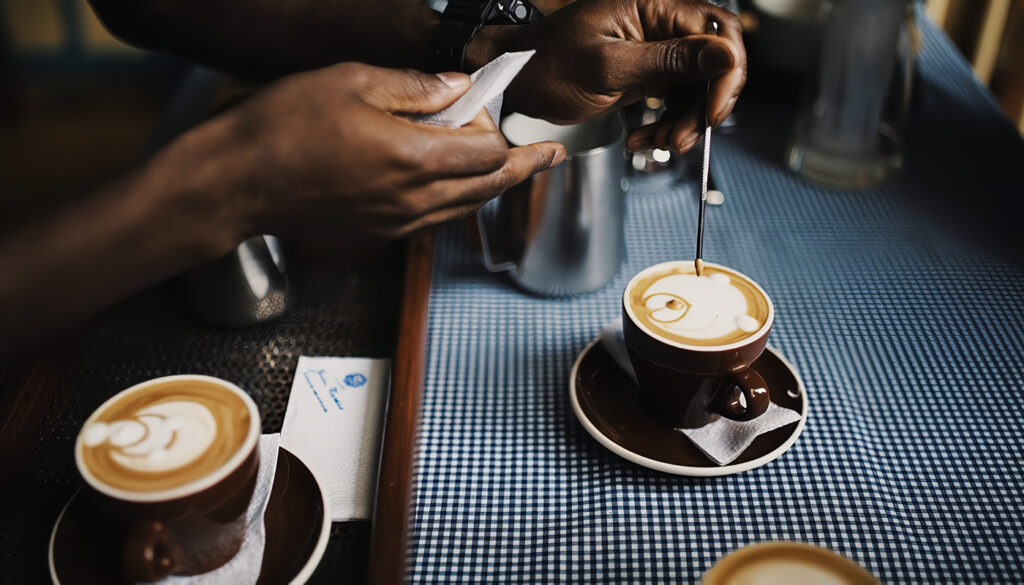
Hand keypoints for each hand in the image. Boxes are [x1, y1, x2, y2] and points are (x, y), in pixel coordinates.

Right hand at [227, 62, 565, 244]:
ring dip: (492, 187)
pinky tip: (452, 187)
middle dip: (524, 167)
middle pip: (489, 186)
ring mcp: (397, 225)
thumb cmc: (284, 127)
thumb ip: (413, 86)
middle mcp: (414, 200)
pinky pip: (434, 222)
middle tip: (551, 156)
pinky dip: (456, 202)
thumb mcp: (350, 81)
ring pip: (466, 209)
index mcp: (413, 158)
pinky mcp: (378, 238)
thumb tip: (457, 87)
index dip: (492, 123)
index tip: (481, 103)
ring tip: (512, 170)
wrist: (237, 184)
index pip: (486, 148)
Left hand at [469, 0, 745, 153]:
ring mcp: (654, 51)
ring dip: (684, 123)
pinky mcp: (647, 75)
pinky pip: (674, 101)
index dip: (725, 72)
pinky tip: (645, 139)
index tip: (712, 109)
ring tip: (660, 143)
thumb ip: (670, 60)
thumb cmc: (547, 64)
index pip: (717, 29)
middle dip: (702, 106)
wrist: (517, 82)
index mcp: (653, 6)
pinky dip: (666, 125)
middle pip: (713, 62)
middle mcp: (659, 24)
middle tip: (684, 137)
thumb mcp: (609, 66)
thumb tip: (725, 53)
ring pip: (696, 88)